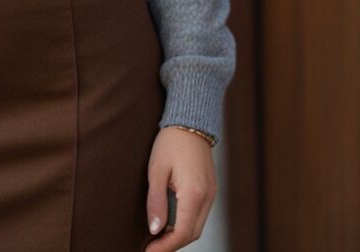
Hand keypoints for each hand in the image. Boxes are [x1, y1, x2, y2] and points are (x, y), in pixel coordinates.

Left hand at [144, 126, 217, 248]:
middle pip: (192, 234)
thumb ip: (156, 202)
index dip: (165, 247)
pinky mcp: (210, 189)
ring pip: (197, 226)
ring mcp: (211, 193)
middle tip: (151, 246)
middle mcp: (207, 197)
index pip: (182, 233)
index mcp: (194, 193)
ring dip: (178, 234)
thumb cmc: (171, 142)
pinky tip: (170, 220)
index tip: (148, 251)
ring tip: (157, 235)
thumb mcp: (157, 171)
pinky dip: (185, 222)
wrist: (190, 121)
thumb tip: (155, 230)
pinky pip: (199, 214)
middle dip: (171, 244)